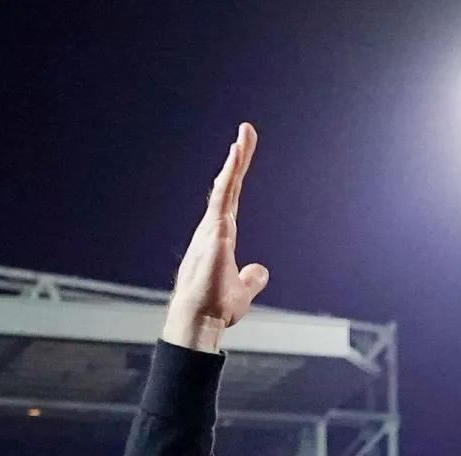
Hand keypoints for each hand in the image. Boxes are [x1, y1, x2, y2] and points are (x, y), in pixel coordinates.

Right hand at [164, 123, 271, 352]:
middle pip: (228, 186)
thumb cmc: (215, 307)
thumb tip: (260, 270)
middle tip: (246, 130)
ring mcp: (212, 231)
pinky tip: (233, 167)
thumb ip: (252, 278)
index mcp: (221, 236)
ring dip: (234, 164)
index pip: (230, 198)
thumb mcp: (243, 291)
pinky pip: (221, 204)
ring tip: (242, 140)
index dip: (236, 174)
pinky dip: (226, 184)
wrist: (200, 320)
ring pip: (224, 190)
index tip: (241, 149)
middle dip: (238, 158)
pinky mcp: (214, 238)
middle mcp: (214, 228)